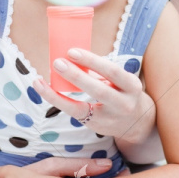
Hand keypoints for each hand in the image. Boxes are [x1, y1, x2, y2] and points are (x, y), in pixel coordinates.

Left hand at [33, 48, 155, 142]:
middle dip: (76, 76)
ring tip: (41, 80)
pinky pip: (74, 113)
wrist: (137, 123)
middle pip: (98, 90)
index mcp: (131, 85)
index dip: (91, 61)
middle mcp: (124, 104)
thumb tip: (72, 56)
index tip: (72, 51)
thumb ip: (101, 71)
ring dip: (58, 94)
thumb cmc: (123, 92)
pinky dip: (58, 101)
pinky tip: (46, 90)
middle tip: (57, 62)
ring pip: (81, 107)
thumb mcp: (121, 80)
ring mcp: (110, 118)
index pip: (112, 71)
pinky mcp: (96, 126)